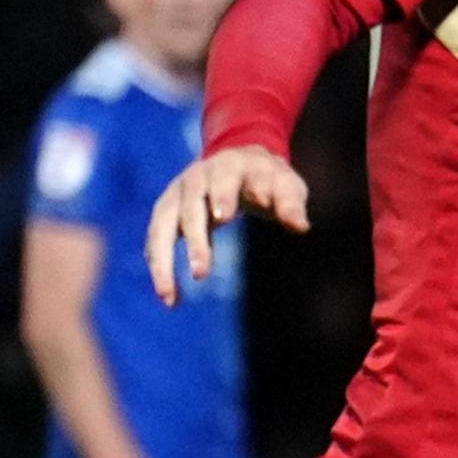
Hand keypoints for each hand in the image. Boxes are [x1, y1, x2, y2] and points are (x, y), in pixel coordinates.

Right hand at [145, 145, 308, 304]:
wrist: (240, 161)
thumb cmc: (267, 178)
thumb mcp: (286, 185)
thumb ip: (290, 203)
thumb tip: (300, 227)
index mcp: (229, 167)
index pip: (224, 179)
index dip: (222, 197)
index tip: (223, 218)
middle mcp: (197, 178)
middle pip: (190, 207)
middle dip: (195, 240)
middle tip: (201, 273)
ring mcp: (177, 195)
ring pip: (162, 227)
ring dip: (162, 262)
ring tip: (169, 296)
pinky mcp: (166, 212)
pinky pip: (156, 241)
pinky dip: (158, 267)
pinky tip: (169, 295)